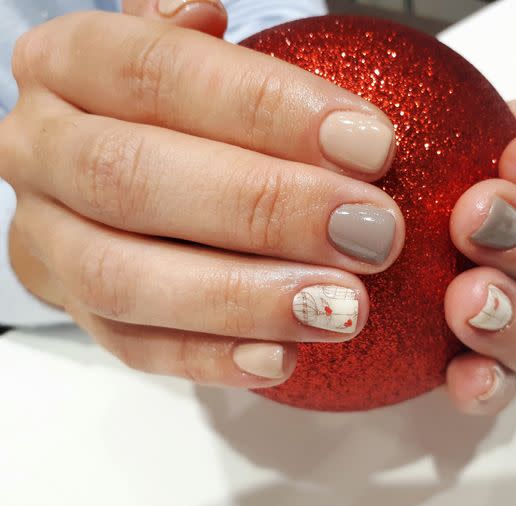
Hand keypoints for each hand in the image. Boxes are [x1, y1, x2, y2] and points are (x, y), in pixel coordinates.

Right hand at [1, 9, 404, 386]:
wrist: (118, 171)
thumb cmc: (177, 111)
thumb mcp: (188, 58)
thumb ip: (195, 45)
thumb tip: (202, 13)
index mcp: (67, 65)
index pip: (158, 71)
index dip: (268, 108)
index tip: (371, 145)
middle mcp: (41, 150)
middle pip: (136, 177)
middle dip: (264, 209)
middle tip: (371, 233)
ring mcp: (48, 240)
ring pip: (123, 277)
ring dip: (241, 297)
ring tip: (342, 308)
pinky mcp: (76, 312)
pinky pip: (132, 346)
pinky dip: (209, 357)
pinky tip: (282, 358)